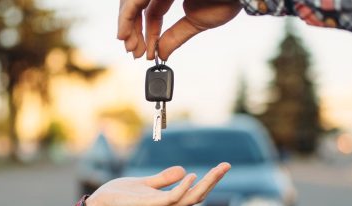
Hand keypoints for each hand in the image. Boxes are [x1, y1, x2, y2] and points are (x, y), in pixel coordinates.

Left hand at [85, 163, 230, 205]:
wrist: (101, 204)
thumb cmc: (120, 195)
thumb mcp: (146, 183)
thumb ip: (163, 179)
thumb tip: (184, 170)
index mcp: (168, 204)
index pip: (195, 193)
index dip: (209, 181)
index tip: (222, 167)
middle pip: (198, 196)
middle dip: (214, 180)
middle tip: (227, 165)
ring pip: (191, 198)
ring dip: (206, 182)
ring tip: (218, 168)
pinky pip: (173, 198)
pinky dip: (184, 187)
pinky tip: (193, 175)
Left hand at [117, 0, 242, 59]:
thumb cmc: (226, 1)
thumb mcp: (197, 22)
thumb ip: (176, 37)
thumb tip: (160, 55)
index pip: (151, 12)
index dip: (146, 34)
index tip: (143, 54)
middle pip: (137, 7)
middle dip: (133, 31)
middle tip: (134, 53)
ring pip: (132, 3)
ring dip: (127, 26)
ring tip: (130, 48)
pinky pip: (135, 0)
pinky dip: (126, 17)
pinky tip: (124, 35)